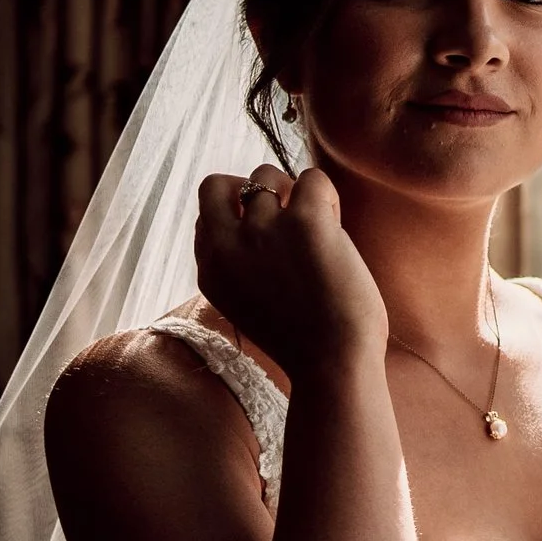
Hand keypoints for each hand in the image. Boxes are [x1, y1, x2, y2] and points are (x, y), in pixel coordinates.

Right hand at [193, 165, 385, 377]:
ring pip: (268, 175)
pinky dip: (327, 194)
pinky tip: (336, 223)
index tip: (265, 233)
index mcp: (210, 269)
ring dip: (294, 191)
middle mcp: (227, 245)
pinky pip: (313, 178)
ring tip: (319, 226)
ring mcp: (263, 230)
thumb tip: (258, 223)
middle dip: (250, 188)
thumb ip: (240, 268)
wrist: (332, 365)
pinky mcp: (304, 222)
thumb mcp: (247, 307)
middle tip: (284, 212)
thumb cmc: (305, 344)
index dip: (237, 215)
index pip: (205, 216)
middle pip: (218, 184)